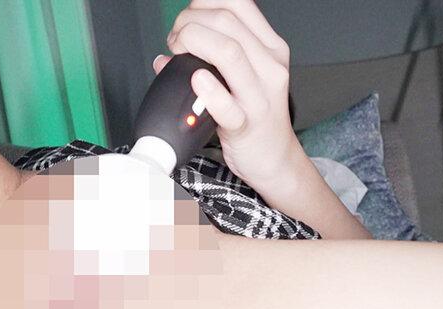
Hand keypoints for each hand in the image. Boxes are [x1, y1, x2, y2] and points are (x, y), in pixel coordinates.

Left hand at [152, 0, 303, 195]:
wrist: (275, 159)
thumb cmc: (256, 117)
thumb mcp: (247, 78)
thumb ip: (212, 58)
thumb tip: (168, 54)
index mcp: (271, 48)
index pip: (238, 3)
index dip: (204, 2)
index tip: (188, 18)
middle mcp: (270, 67)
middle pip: (226, 22)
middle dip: (188, 22)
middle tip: (175, 40)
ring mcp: (260, 97)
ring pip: (229, 52)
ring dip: (192, 43)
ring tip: (178, 54)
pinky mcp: (247, 126)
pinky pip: (227, 105)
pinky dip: (208, 89)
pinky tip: (195, 81)